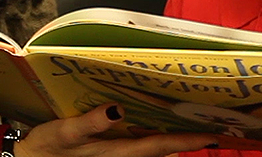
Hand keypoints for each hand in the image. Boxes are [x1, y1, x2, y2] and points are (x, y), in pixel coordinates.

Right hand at [17, 104, 219, 156]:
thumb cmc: (48, 147)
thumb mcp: (66, 132)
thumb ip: (91, 122)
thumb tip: (117, 110)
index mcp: (118, 151)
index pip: (162, 146)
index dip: (188, 141)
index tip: (213, 135)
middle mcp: (122, 155)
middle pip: (163, 148)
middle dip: (187, 138)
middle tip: (210, 122)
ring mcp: (115, 154)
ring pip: (152, 147)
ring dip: (171, 136)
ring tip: (190, 119)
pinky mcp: (107, 150)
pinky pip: (138, 144)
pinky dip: (152, 135)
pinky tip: (155, 121)